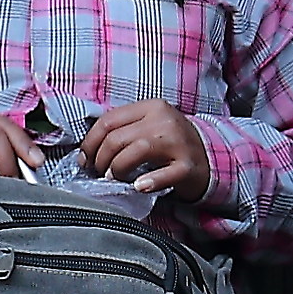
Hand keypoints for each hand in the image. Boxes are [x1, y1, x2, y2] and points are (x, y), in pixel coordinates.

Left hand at [81, 100, 210, 198]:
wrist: (207, 156)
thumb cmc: (168, 143)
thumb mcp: (147, 126)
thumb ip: (121, 131)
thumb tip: (86, 152)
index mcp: (150, 107)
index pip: (107, 121)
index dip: (89, 143)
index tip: (85, 159)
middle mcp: (164, 120)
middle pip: (117, 138)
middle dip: (100, 160)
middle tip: (100, 172)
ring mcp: (178, 142)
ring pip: (136, 151)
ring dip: (117, 168)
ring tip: (114, 178)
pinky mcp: (187, 166)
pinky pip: (164, 174)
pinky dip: (148, 182)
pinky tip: (139, 186)